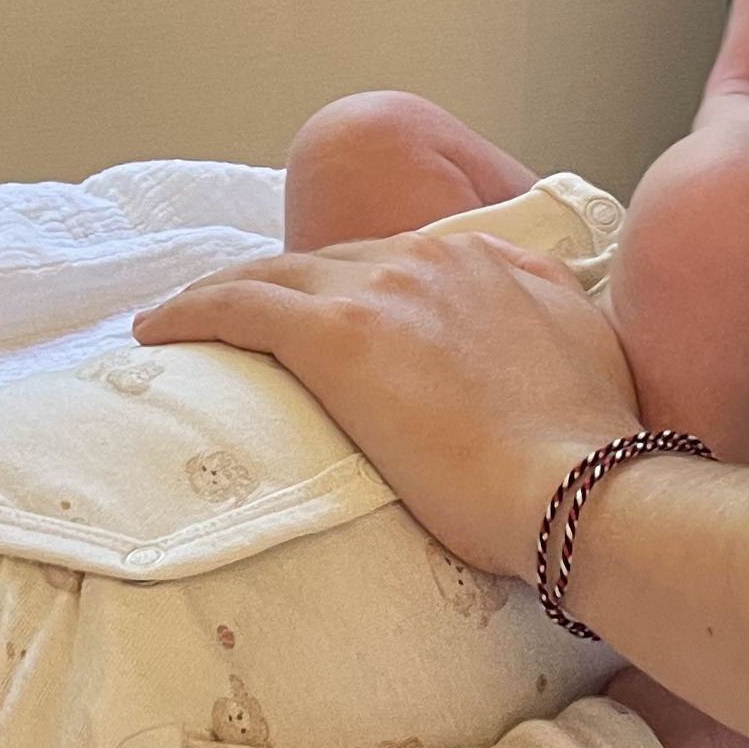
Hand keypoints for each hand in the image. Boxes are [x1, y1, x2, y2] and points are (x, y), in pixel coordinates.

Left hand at [133, 231, 641, 582]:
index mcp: (494, 261)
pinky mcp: (338, 332)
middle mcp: (436, 257)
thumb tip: (532, 341)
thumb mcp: (589, 358)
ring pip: (280, 271)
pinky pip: (240, 303)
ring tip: (187, 323)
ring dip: (230, 293)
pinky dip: (192, 310)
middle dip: (292, 289)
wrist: (584, 490)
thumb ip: (550, 325)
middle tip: (247, 328)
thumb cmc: (592, 456)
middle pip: (335, 260)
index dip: (357, 291)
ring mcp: (385, 288)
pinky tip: (157, 330)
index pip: (401, 264)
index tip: (331, 322)